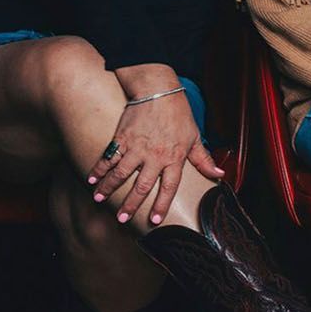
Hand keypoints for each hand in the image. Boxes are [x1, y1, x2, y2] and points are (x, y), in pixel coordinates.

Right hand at [86, 91, 223, 224]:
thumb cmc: (179, 114)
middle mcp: (154, 155)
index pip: (169, 187)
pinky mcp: (122, 137)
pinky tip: (91, 180)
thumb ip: (203, 159)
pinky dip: (99, 168)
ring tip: (99, 201)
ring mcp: (136, 147)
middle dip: (131, 204)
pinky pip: (109, 156)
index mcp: (174, 157)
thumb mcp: (195, 137)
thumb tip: (219, 175)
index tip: (155, 220)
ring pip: (120, 173)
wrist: (158, 90)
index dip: (161, 204)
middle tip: (122, 220)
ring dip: (108, 188)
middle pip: (142, 185)